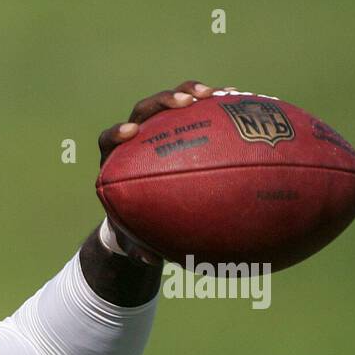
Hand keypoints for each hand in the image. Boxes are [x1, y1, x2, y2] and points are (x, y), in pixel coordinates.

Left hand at [97, 79, 235, 261]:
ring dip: (194, 93)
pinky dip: (220, 106)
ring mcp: (160, 128)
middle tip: (185, 104)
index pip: (109, 138)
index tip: (130, 133)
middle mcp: (136, 137)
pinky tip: (245, 104)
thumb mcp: (133, 238)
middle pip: (145, 109)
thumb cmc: (133, 224)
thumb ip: (138, 247)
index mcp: (116, 160)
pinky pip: (202, 111)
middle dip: (164, 101)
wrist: (141, 209)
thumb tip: (150, 260)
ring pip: (175, 102)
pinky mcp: (183, 125)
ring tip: (218, 94)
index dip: (117, 132)